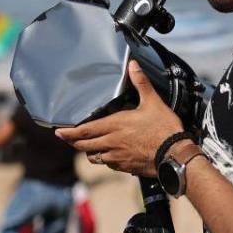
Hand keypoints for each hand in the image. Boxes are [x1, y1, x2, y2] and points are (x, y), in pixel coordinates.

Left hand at [56, 61, 183, 176]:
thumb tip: (133, 66)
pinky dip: (104, 159)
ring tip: (87, 146)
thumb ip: (140, 83)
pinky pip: (108, 164)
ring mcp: (117, 157)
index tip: (59, 132)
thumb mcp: (153, 102)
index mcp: (115, 126)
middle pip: (84, 146)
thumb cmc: (164, 129)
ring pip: (94, 157)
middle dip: (74, 142)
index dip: (69, 132)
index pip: (85, 131)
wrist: (174, 154)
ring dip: (88, 151)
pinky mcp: (125, 167)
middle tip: (67, 139)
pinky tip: (108, 155)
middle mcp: (112, 143)